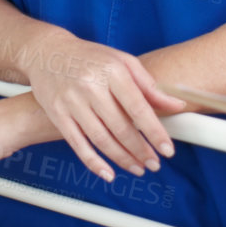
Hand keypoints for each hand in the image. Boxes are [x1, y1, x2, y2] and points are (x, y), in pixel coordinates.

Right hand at [24, 35, 184, 182]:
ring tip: (138, 168)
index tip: (167, 150)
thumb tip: (177, 105)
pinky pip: (78, 144)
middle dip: (140, 150)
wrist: (48, 52)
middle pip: (120, 127)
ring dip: (122, 158)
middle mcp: (91, 86)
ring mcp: (72, 102)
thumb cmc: (90, 57)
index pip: (138, 107)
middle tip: (154, 164)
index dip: (154, 132)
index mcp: (112, 71)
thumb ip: (149, 85)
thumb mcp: (122, 62)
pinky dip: (93, 162)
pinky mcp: (58, 114)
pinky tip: (108, 173)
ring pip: (101, 139)